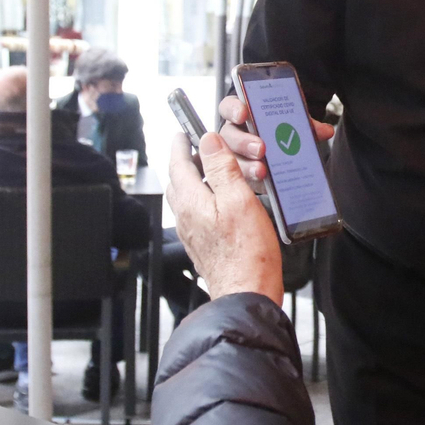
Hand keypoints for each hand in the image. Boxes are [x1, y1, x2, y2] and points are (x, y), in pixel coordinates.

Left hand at [167, 132, 282, 300]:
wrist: (246, 292)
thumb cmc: (246, 253)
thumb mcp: (239, 200)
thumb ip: (222, 168)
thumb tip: (209, 141)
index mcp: (190, 200)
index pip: (178, 162)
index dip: (181, 144)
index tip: (183, 132)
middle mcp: (186, 216)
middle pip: (180, 180)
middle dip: (190, 161)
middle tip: (206, 150)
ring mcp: (193, 232)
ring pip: (189, 197)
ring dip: (200, 181)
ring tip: (221, 174)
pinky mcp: (202, 245)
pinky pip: (198, 213)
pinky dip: (207, 200)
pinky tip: (226, 204)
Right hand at [217, 93, 336, 192]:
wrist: (282, 152)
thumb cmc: (281, 131)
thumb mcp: (293, 123)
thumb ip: (305, 124)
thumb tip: (325, 131)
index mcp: (242, 114)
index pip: (229, 106)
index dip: (234, 109)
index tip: (244, 114)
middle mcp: (233, 134)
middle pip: (229, 136)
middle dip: (244, 142)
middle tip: (260, 148)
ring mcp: (234, 156)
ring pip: (232, 160)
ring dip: (248, 166)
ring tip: (263, 170)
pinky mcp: (240, 176)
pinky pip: (242, 179)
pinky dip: (256, 182)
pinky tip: (267, 183)